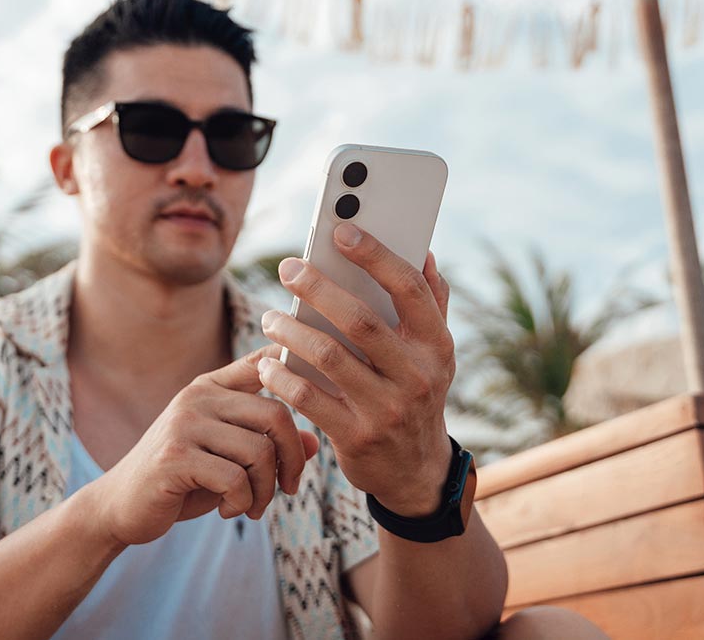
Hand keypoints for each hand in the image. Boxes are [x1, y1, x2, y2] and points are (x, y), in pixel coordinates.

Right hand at [91, 345, 320, 545]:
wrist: (121, 505)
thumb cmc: (182, 480)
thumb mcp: (228, 459)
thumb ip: (266, 445)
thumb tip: (313, 443)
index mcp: (210, 387)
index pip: (263, 362)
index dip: (295, 365)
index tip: (316, 383)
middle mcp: (198, 397)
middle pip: (276, 414)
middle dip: (292, 459)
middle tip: (288, 488)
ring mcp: (184, 424)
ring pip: (259, 451)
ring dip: (266, 490)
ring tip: (252, 506)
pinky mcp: (174, 457)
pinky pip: (235, 479)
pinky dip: (242, 502)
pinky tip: (229, 510)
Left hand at [257, 224, 455, 516]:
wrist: (415, 471)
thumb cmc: (416, 394)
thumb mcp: (434, 354)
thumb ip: (430, 304)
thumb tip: (423, 252)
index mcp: (437, 345)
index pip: (410, 289)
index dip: (376, 256)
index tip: (341, 231)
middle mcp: (418, 375)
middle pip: (360, 319)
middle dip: (318, 288)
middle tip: (287, 269)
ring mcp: (388, 409)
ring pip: (329, 357)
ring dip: (291, 332)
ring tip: (269, 319)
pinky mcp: (357, 437)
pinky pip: (309, 399)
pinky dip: (282, 378)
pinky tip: (267, 364)